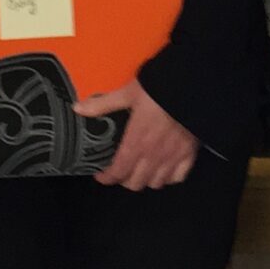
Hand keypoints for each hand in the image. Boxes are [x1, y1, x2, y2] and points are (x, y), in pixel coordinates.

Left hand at [75, 79, 199, 190]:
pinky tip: (165, 169)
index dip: (107, 177)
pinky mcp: (189, 154)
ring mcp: (172, 157)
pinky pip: (178, 177)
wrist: (192, 85)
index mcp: (136, 142)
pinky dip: (169, 177)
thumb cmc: (158, 89)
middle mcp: (153, 155)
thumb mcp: (128, 93)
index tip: (101, 174)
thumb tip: (77, 108)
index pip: (118, 171)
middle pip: (136, 183)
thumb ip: (103, 104)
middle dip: (125, 180)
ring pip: (156, 183)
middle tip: (121, 171)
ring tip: (142, 170)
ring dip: (146, 179)